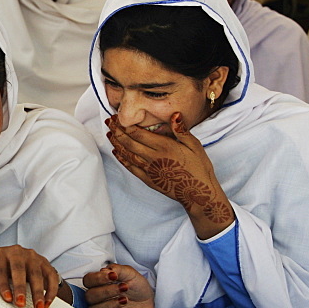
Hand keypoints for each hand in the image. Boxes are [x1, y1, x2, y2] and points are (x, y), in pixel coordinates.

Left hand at [0, 245, 59, 307]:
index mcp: (0, 254)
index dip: (3, 284)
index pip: (1, 269)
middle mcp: (17, 252)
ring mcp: (32, 256)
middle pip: (19, 270)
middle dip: (20, 288)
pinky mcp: (45, 262)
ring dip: (38, 293)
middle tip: (20, 304)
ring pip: (36, 274)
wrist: (15, 257)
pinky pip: (50, 276)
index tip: (7, 299)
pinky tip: (47, 303)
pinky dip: (50, 291)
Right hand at [82, 264, 153, 307]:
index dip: (98, 278)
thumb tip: (104, 270)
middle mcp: (96, 297)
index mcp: (99, 283)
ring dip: (109, 304)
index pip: (88, 280)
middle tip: (124, 288)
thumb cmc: (136, 286)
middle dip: (106, 291)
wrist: (148, 301)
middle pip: (90, 295)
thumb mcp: (130, 274)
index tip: (113, 276)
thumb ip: (118, 269)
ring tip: (125, 300)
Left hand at [106, 112, 233, 238]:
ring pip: (127, 154)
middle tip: (109, 122)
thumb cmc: (199, 168)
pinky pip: (131, 167)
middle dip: (117, 131)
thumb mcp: (195, 145)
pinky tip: (117, 152)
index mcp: (164, 146)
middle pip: (129, 142)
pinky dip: (122, 159)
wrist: (197, 193)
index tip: (118, 117)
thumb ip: (181, 130)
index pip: (138, 133)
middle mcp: (153, 157)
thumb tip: (174, 114)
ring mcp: (149, 169)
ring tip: (109, 134)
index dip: (125, 124)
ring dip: (116, 143)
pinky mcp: (148, 179)